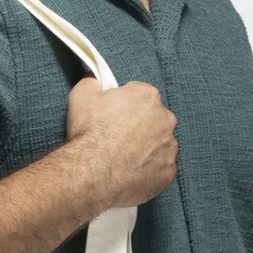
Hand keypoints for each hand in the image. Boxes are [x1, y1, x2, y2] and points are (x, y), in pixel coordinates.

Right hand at [65, 74, 177, 208]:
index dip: (125, 105)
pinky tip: (132, 172)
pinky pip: (162, 169)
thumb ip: (93, 82)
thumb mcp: (82, 95)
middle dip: (141, 126)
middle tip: (119, 138)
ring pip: (160, 145)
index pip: (140, 95)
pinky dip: (150, 171)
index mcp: (147, 97)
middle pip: (155, 119)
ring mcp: (169, 148)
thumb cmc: (90, 133)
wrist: (92, 173)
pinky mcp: (168, 173)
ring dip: (148, 148)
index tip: (114, 116)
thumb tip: (95, 79)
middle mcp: (165, 120)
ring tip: (125, 158)